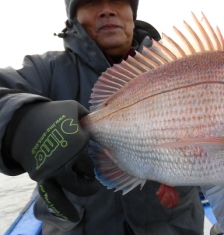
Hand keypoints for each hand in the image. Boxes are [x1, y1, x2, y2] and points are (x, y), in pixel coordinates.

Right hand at [7, 100, 99, 221]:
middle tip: (93, 180)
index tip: (90, 158)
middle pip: (85, 175)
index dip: (93, 159)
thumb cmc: (50, 113)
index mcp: (78, 142)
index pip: (92, 158)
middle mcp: (67, 158)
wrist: (21, 122)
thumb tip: (100, 121)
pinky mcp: (41, 177)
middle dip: (91, 180)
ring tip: (88, 199)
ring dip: (82, 194)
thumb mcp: (73, 108)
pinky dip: (62, 209)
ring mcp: (53, 170)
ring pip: (71, 189)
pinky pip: (53, 196)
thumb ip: (88, 116)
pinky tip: (72, 217)